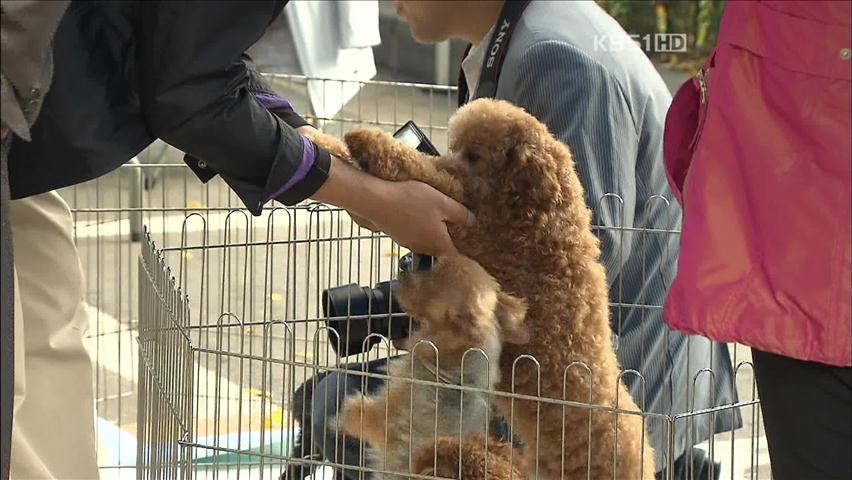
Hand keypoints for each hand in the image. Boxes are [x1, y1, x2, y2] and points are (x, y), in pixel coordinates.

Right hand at [312, 157, 473, 256]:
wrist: (376, 202)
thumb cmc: (410, 201)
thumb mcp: (443, 202)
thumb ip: (461, 214)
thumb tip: (473, 222)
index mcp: (439, 244)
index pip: (458, 257)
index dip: (467, 253)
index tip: (474, 247)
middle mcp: (424, 249)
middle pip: (443, 250)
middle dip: (451, 241)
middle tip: (459, 226)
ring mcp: (409, 244)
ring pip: (428, 242)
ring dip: (435, 234)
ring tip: (439, 218)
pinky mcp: (398, 237)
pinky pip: (416, 236)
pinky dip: (421, 229)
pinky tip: (419, 214)